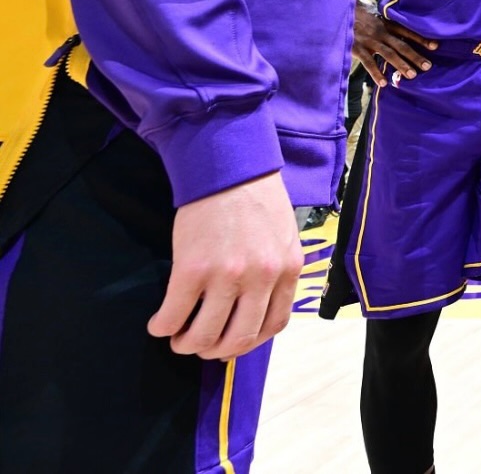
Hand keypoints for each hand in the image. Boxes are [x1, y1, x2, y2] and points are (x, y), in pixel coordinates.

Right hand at [147, 171, 302, 359]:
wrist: (228, 163)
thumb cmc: (256, 196)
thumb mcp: (283, 234)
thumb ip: (276, 269)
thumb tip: (257, 306)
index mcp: (287, 269)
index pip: (272, 326)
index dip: (248, 342)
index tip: (232, 342)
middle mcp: (261, 277)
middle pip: (238, 339)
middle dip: (215, 350)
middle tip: (200, 344)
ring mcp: (227, 275)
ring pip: (204, 335)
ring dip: (187, 344)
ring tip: (178, 336)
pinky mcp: (193, 268)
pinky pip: (174, 315)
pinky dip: (163, 326)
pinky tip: (158, 323)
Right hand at [352, 1, 435, 86]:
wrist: (338, 10)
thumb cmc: (356, 16)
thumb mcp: (373, 16)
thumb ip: (384, 24)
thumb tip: (397, 31)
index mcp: (385, 24)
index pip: (407, 31)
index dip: (420, 39)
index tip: (435, 46)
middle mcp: (380, 31)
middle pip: (401, 45)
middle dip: (415, 56)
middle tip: (428, 67)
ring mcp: (369, 40)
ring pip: (388, 54)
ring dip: (401, 64)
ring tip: (412, 76)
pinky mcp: (357, 47)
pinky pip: (368, 62)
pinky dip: (376, 73)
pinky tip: (384, 83)